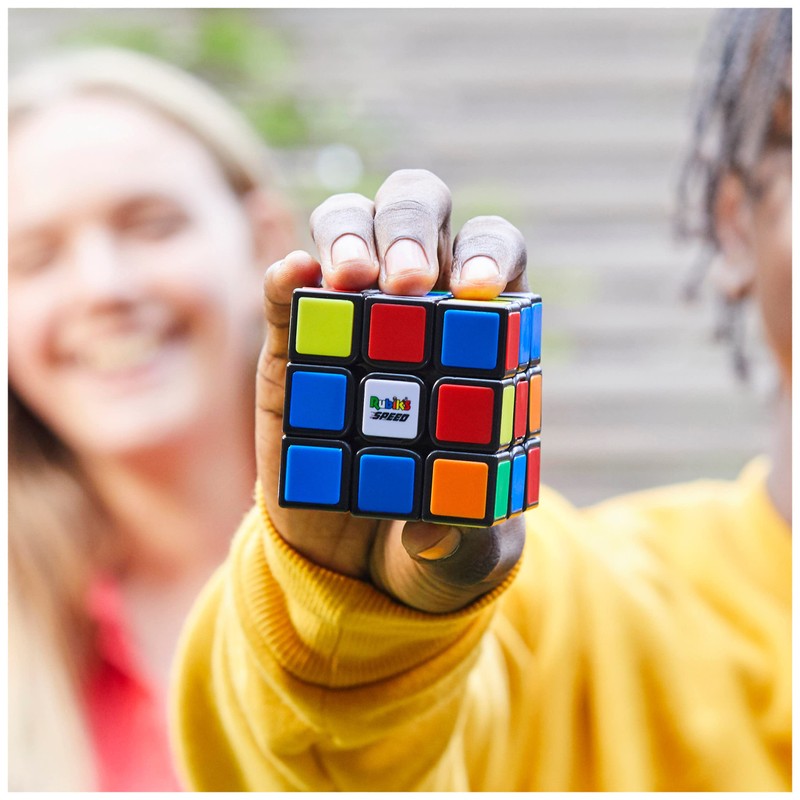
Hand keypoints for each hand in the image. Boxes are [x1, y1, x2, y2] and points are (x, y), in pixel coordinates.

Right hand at [256, 169, 528, 612]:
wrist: (357, 564)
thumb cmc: (430, 541)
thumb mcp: (463, 555)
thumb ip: (462, 543)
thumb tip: (433, 530)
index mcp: (480, 338)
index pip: (494, 259)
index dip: (491, 256)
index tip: (480, 290)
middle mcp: (416, 309)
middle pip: (419, 216)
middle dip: (412, 231)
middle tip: (406, 281)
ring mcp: (348, 320)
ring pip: (349, 229)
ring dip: (349, 236)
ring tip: (347, 276)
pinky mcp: (291, 346)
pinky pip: (286, 293)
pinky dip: (288, 276)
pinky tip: (292, 276)